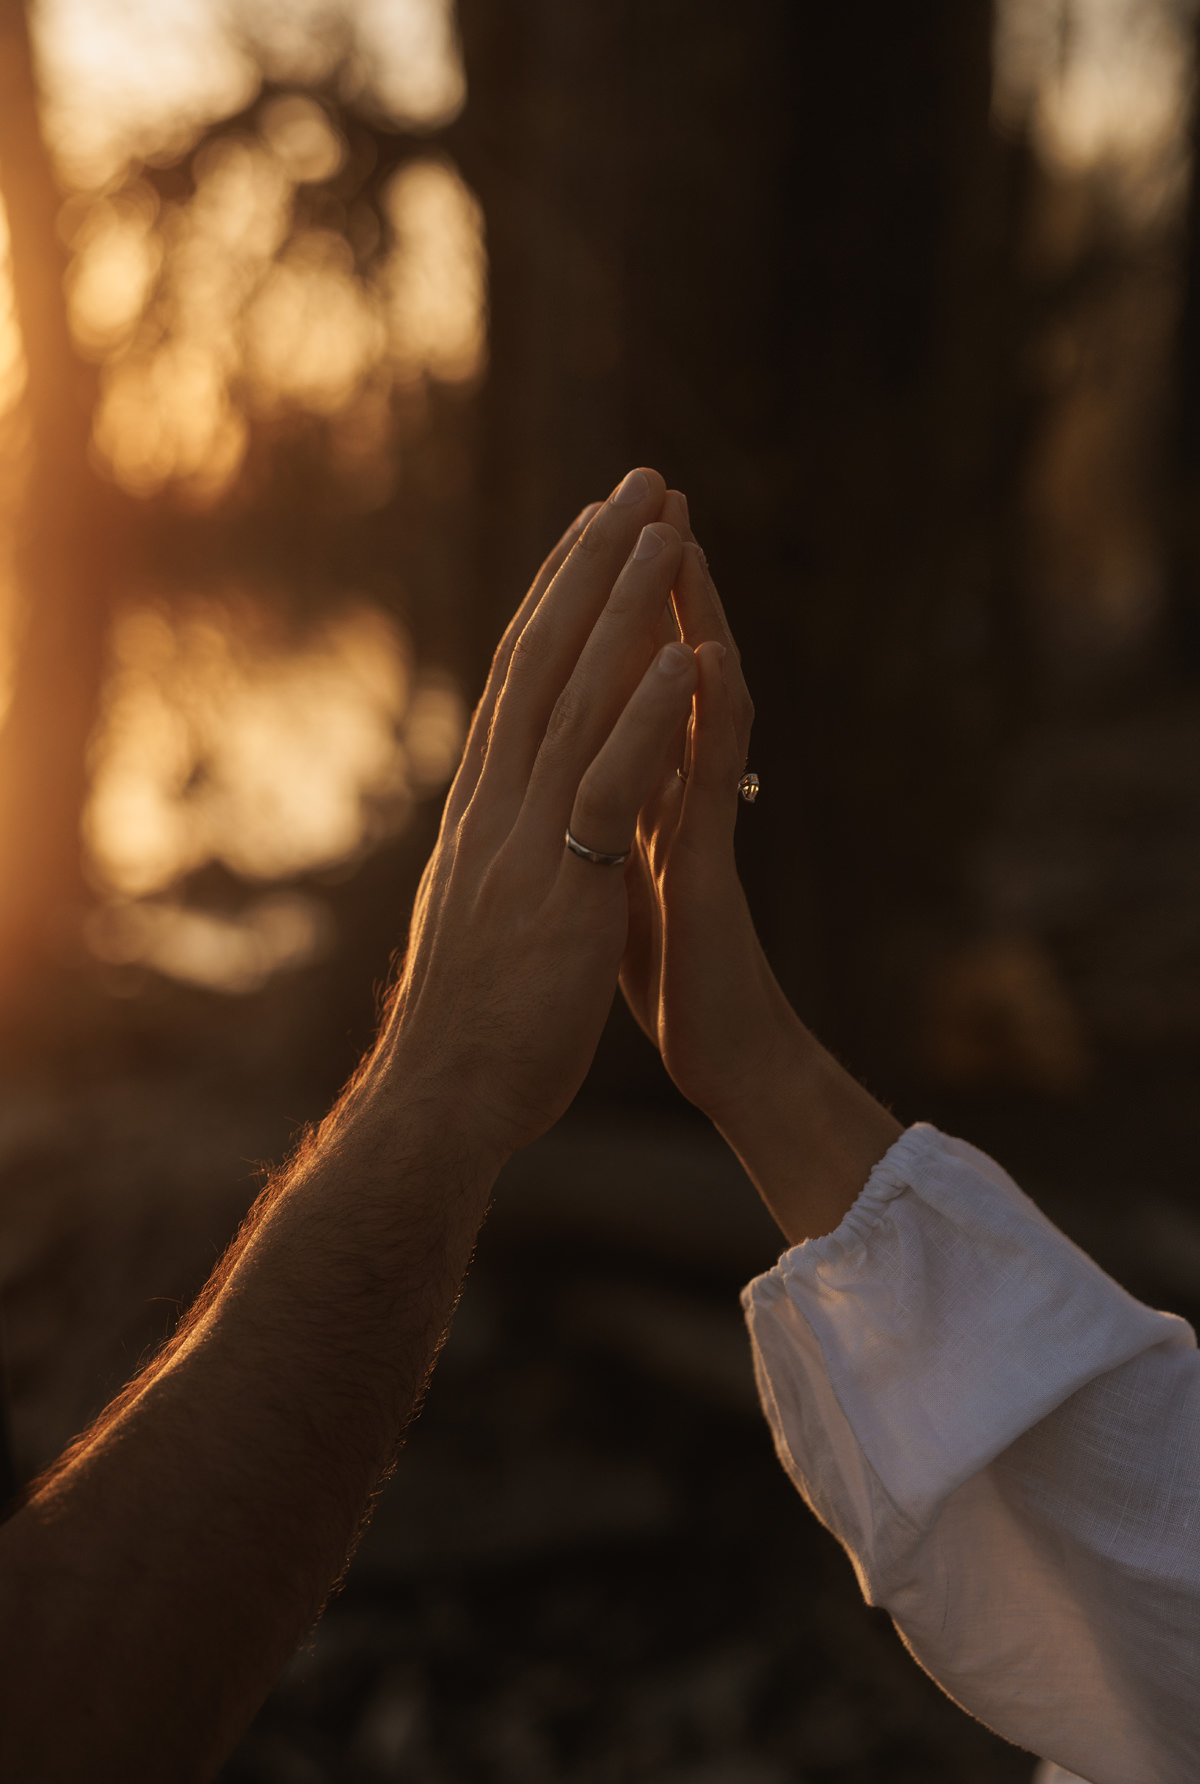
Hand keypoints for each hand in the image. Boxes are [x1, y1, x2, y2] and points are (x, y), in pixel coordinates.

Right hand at [342, 469, 698, 1173]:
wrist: (440, 1099)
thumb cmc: (465, 1023)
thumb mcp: (477, 914)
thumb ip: (494, 856)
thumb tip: (499, 826)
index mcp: (481, 810)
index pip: (520, 682)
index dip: (557, 601)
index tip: (590, 534)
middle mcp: (493, 805)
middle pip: (545, 661)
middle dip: (593, 566)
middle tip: (638, 485)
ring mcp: (522, 841)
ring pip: (576, 701)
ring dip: (622, 609)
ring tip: (666, 527)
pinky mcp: (561, 890)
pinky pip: (606, 790)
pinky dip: (643, 720)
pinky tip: (679, 658)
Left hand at [619, 489, 786, 1115]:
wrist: (721, 1054)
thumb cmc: (669, 974)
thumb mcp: (613, 874)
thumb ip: (606, 815)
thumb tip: (579, 776)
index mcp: (625, 788)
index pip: (610, 680)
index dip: (597, 609)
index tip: (582, 536)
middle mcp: (663, 788)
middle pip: (655, 664)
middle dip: (642, 579)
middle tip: (645, 492)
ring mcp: (691, 820)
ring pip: (694, 700)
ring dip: (689, 617)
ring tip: (681, 536)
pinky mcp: (708, 865)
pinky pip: (712, 776)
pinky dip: (706, 713)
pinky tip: (707, 654)